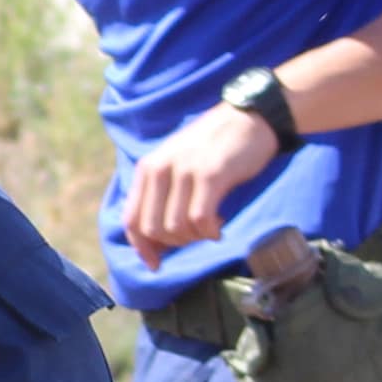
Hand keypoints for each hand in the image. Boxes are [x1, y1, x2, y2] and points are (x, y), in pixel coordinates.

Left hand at [122, 103, 282, 260]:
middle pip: (152, 229)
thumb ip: (162, 194)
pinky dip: (210, 232)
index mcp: (148, 168)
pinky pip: (200, 219)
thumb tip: (156, 241)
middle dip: (173, 244)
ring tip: (210, 228)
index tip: (156, 264)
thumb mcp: (177, 162)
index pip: (131, 220)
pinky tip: (220, 227)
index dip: (142, 248)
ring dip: (194, 238)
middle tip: (195, 237)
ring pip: (175, 228)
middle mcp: (160, 168)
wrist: (250, 116)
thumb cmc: (216, 146)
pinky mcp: (210, 175)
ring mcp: (184, 171)